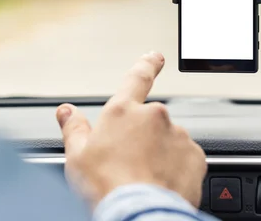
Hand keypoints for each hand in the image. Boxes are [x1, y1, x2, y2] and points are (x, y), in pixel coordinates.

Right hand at [55, 52, 206, 208]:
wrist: (138, 215)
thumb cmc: (105, 187)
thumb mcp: (77, 156)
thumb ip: (73, 128)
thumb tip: (66, 111)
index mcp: (123, 111)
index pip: (137, 78)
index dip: (146, 64)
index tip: (156, 56)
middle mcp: (154, 116)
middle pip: (149, 121)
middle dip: (142, 137)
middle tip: (129, 164)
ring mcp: (177, 135)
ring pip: (168, 140)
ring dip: (159, 153)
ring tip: (144, 179)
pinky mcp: (195, 156)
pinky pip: (185, 158)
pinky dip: (175, 168)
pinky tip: (161, 184)